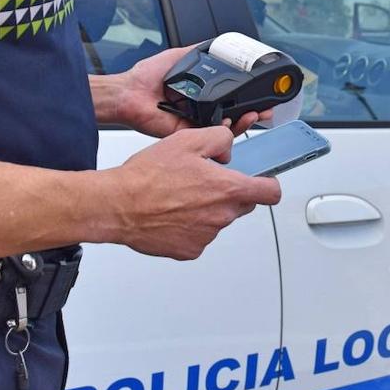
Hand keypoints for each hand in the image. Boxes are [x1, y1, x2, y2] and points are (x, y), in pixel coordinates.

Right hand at [107, 125, 281, 259]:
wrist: (119, 205)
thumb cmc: (148, 177)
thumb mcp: (188, 140)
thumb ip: (220, 139)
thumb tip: (229, 149)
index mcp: (227, 189)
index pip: (270, 193)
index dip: (268, 184)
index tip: (262, 181)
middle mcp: (221, 216)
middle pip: (241, 204)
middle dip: (229, 192)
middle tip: (202, 181)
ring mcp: (207, 236)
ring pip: (218, 219)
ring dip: (206, 209)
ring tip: (178, 196)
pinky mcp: (190, 250)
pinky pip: (199, 236)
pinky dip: (190, 226)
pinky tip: (171, 214)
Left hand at [113, 45, 270, 137]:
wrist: (128, 93)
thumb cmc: (145, 78)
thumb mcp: (178, 57)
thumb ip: (197, 52)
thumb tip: (216, 42)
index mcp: (200, 95)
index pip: (230, 100)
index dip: (248, 100)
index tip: (261, 95)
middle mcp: (199, 111)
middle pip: (233, 117)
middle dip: (252, 114)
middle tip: (265, 109)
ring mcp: (194, 124)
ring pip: (225, 129)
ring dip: (243, 123)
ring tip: (253, 114)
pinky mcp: (187, 134)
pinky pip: (209, 136)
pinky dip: (222, 131)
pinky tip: (228, 122)